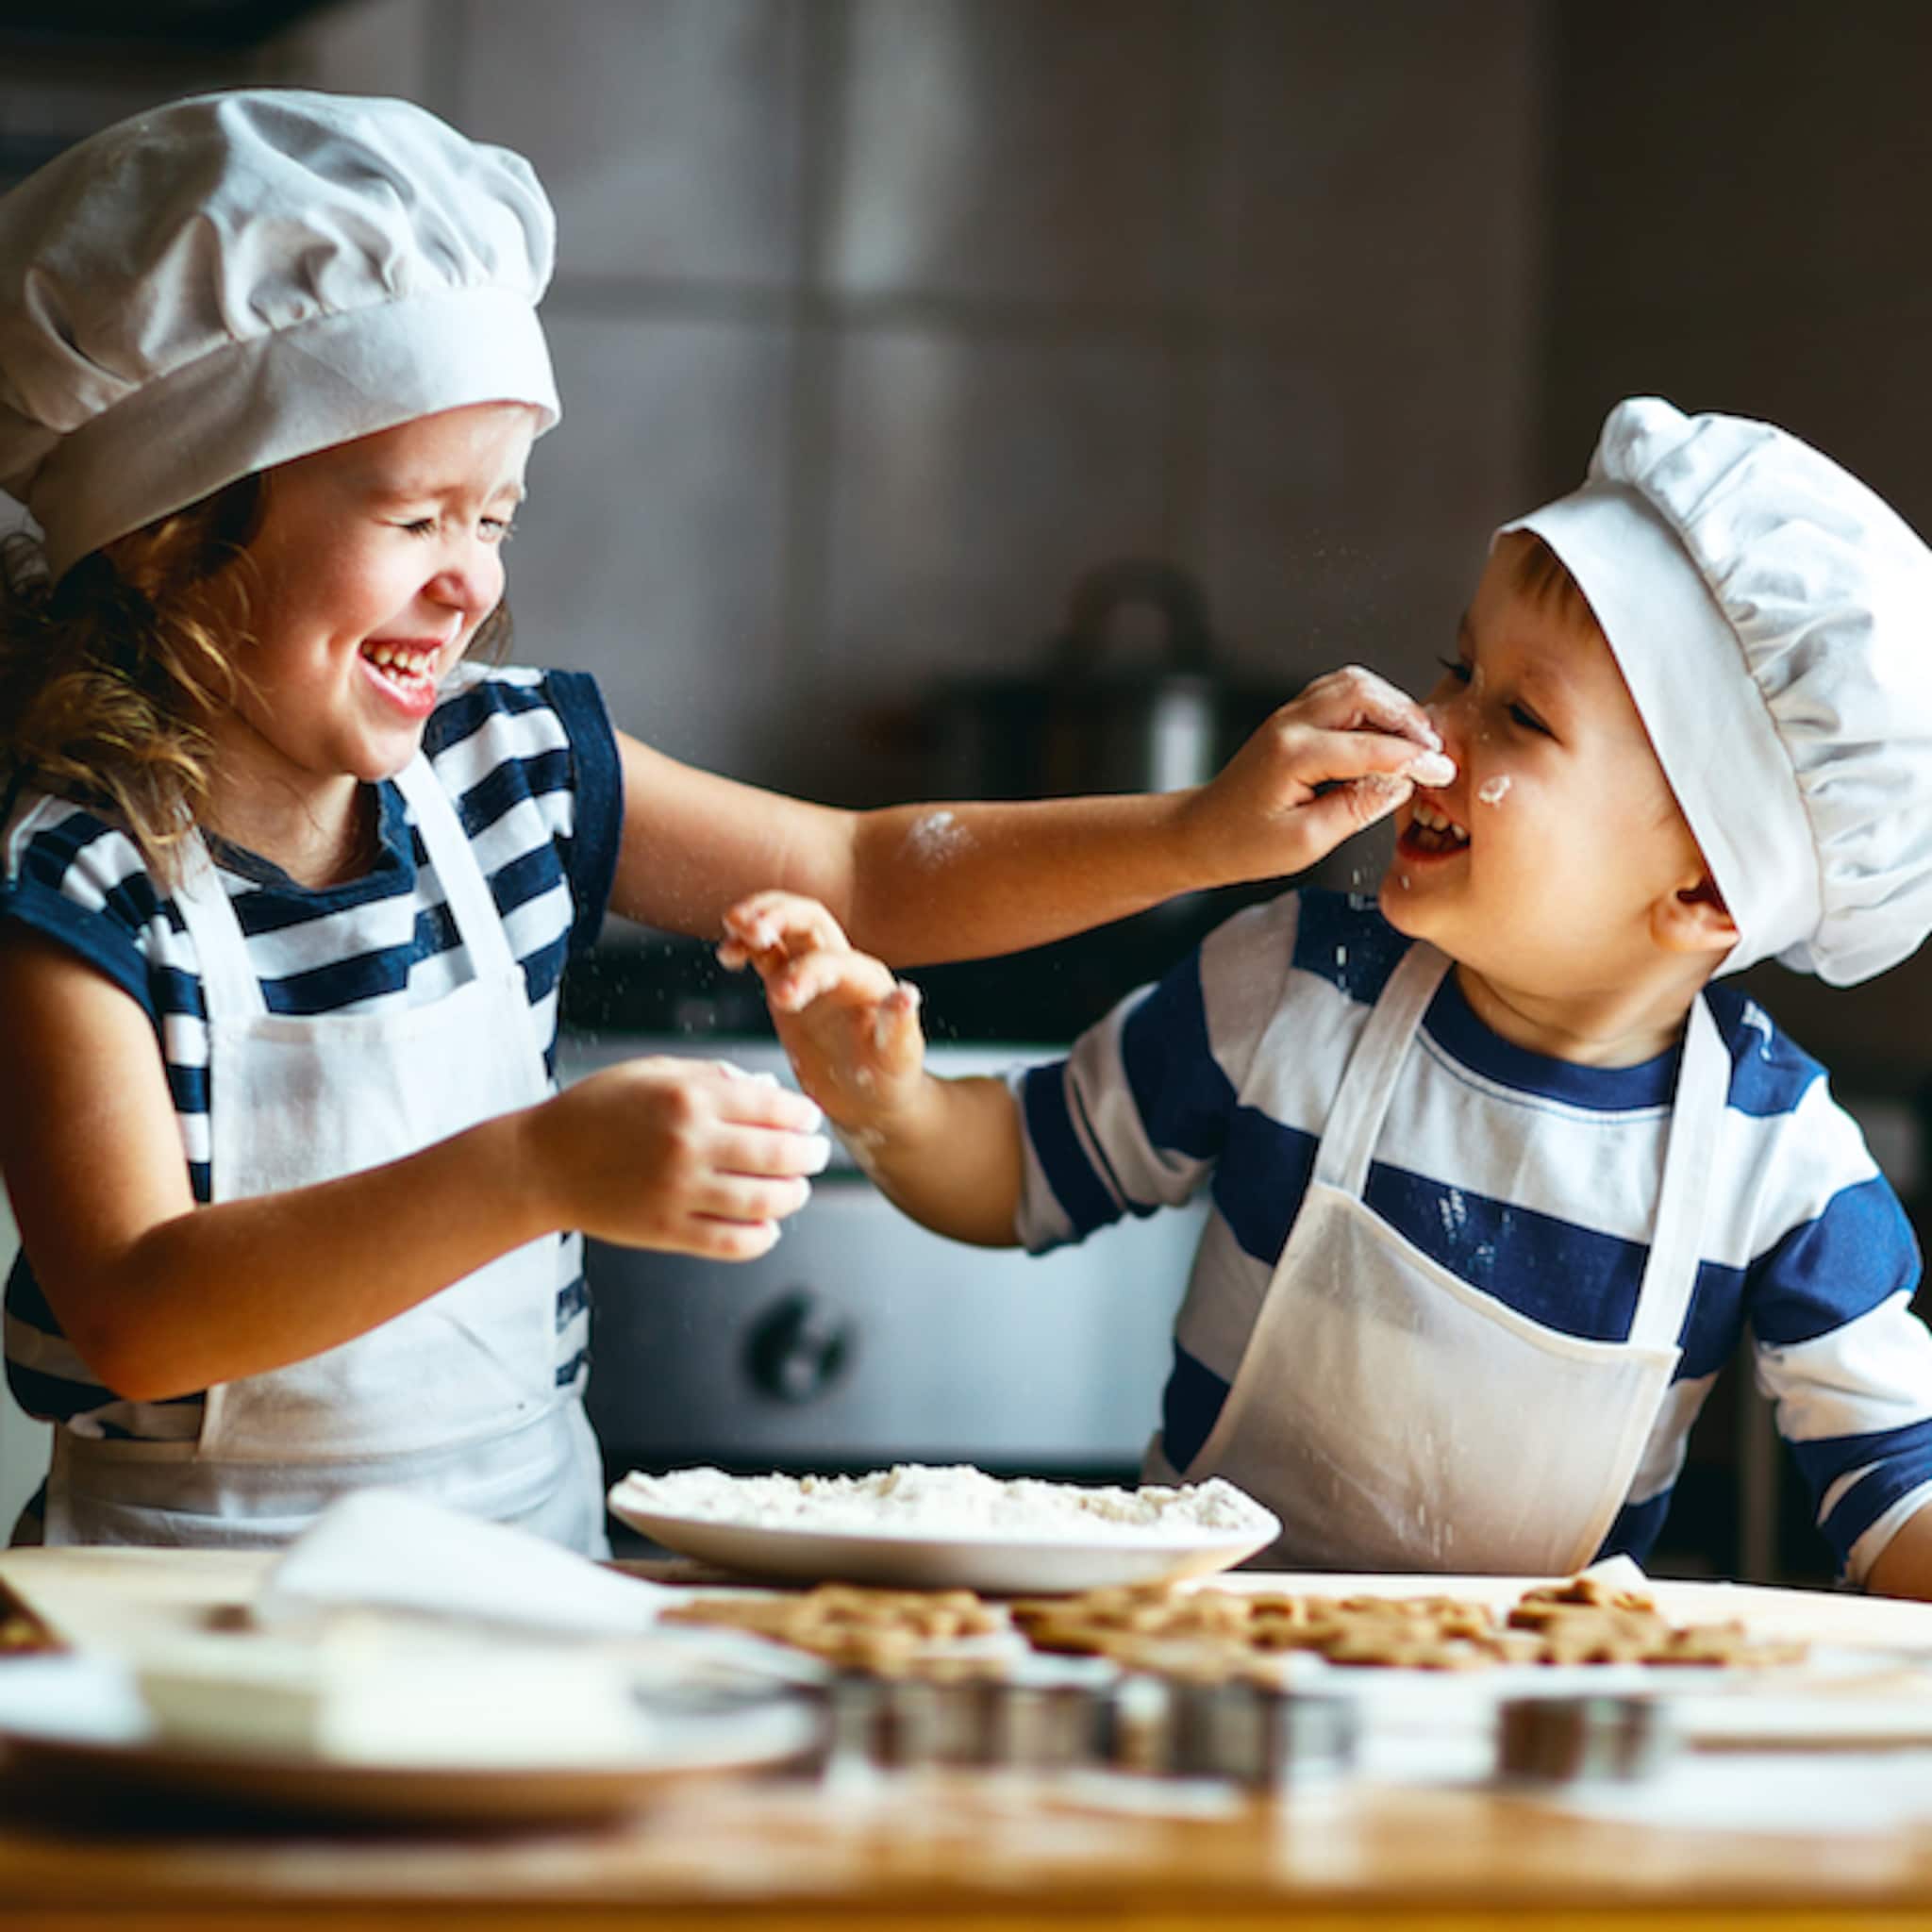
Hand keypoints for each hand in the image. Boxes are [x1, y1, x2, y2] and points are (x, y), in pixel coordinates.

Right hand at [530, 1056, 829, 1259]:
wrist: (540, 1163)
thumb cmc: (598, 1110)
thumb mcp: (652, 1073)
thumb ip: (711, 1078)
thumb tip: (767, 1092)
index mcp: (689, 1097)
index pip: (773, 1108)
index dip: (803, 1117)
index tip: (810, 1120)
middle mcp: (689, 1143)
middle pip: (779, 1155)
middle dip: (810, 1156)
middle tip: (818, 1155)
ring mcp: (679, 1191)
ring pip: (764, 1201)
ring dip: (793, 1196)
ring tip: (797, 1190)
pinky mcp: (666, 1231)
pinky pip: (732, 1242)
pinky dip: (761, 1236)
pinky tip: (767, 1226)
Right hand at [719, 891, 928, 1131]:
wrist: (872, 1096)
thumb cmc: (889, 1077)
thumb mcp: (897, 1057)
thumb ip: (899, 1026)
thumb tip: (907, 995)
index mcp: (866, 980)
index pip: (832, 959)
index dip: (805, 971)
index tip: (781, 998)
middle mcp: (841, 965)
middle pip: (808, 918)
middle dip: (778, 916)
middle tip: (748, 930)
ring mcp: (812, 971)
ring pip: (784, 925)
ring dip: (758, 918)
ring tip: (731, 927)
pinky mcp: (789, 983)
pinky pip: (765, 952)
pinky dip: (745, 945)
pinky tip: (727, 954)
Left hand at [1178, 665, 1454, 883]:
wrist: (1203, 833)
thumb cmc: (1244, 844)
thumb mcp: (1306, 842)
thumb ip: (1356, 809)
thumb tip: (1400, 783)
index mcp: (1293, 755)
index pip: (1370, 746)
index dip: (1415, 758)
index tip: (1443, 771)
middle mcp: (1291, 724)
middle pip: (1364, 693)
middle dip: (1408, 718)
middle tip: (1433, 750)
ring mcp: (1290, 715)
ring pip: (1354, 684)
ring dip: (1392, 706)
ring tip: (1415, 742)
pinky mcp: (1294, 717)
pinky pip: (1340, 692)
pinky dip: (1372, 705)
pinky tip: (1387, 733)